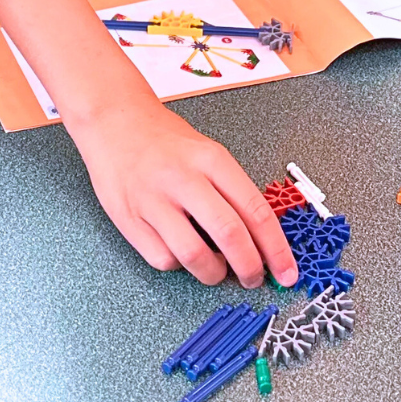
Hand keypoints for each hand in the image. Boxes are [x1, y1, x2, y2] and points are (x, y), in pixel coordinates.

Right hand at [71, 102, 298, 287]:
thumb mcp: (208, 152)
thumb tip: (261, 240)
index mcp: (212, 160)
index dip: (276, 249)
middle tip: (254, 279)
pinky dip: (179, 266)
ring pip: (194, 256)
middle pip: (230, 236)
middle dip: (250, 268)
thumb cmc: (165, 140)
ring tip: (216, 269)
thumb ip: (232, 191)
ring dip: (213, 273)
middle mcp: (184, 180)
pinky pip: (163, 259)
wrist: (113, 121)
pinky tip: (181, 253)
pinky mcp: (129, 220)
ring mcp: (153, 201)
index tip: (287, 273)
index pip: (256, 211)